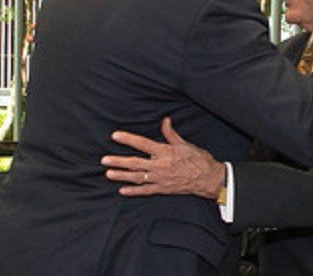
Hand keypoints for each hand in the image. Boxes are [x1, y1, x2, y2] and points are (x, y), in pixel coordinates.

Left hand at [101, 117, 224, 198]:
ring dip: (121, 176)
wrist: (208, 179)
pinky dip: (133, 191)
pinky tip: (122, 190)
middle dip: (118, 161)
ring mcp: (160, 179)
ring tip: (108, 173)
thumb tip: (165, 120)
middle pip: (135, 163)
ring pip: (137, 177)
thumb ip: (171, 133)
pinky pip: (145, 191)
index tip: (115, 136)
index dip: (128, 139)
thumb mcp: (184, 144)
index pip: (142, 143)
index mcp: (164, 152)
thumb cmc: (198, 159)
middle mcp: (159, 166)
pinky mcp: (162, 189)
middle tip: (104, 160)